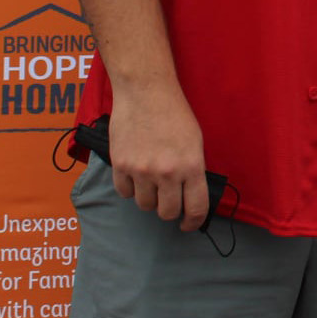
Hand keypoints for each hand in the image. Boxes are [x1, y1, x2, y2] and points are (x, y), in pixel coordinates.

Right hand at [107, 87, 211, 230]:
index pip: (196, 208)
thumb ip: (193, 170)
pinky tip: (135, 176)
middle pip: (167, 212)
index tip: (189, 224)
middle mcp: (166, 172)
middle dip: (170, 211)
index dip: (193, 222)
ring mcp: (141, 170)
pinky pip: (124, 193)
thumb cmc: (175, 114)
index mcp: (191, 166)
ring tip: (152, 183)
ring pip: (144, 205)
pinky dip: (130, 189)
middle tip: (170, 201)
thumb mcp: (195, 142)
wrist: (145, 93)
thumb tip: (190, 196)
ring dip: (149, 199)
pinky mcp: (120, 165)